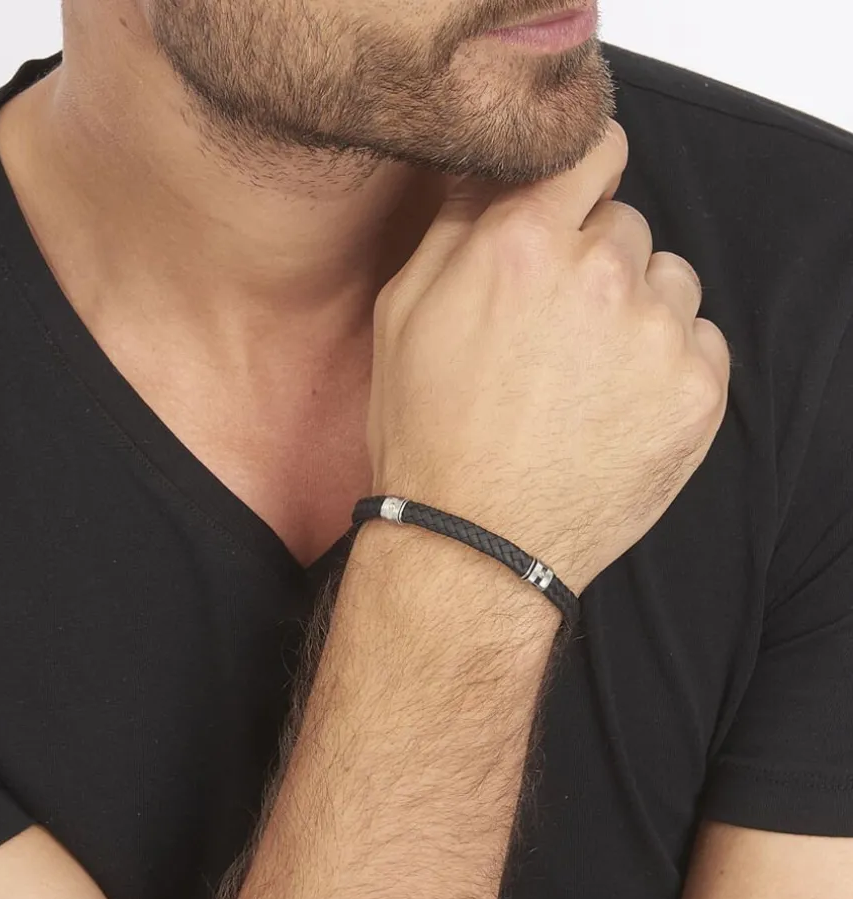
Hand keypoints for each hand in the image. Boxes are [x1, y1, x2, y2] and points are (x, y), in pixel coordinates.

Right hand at [367, 121, 731, 594]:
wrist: (477, 540)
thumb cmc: (430, 433)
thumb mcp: (404, 313)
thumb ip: (458, 224)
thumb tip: (496, 169)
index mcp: (524, 243)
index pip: (595, 150)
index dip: (583, 176)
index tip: (577, 202)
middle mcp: (601, 273)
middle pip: (627, 225)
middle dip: (596, 262)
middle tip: (556, 328)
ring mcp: (658, 333)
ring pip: (669, 281)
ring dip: (638, 310)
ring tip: (588, 373)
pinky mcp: (697, 389)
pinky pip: (700, 341)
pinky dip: (667, 362)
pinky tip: (618, 405)